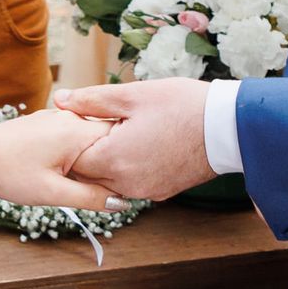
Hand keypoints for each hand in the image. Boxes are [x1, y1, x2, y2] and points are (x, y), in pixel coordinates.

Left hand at [0, 108, 120, 209]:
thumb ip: (90, 197)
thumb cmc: (9, 173)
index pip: (121, 140)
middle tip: (101, 189)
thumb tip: (121, 203)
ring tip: (78, 181)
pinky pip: (75, 136)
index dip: (126, 163)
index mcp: (77, 131)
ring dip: (91, 159)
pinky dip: (76, 153)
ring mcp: (59, 117)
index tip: (126, 185)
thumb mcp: (52, 193)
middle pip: (108, 138)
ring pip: (91, 138)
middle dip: (109, 163)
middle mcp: (71, 117)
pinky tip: (63, 170)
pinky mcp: (49, 122)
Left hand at [54, 80, 216, 201]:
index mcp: (115, 159)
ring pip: (110, 182)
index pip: (73, 161)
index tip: (75, 123)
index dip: (70, 141)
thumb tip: (60, 99)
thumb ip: (91, 100)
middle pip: (89, 175)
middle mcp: (127, 183)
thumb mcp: (133, 95)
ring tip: (116, 133)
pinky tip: (137, 145)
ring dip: (107, 162)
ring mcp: (146, 191)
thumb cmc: (181, 105)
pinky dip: (127, 168)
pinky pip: (131, 184)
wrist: (227, 127)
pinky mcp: (162, 192)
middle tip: (93, 126)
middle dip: (86, 153)